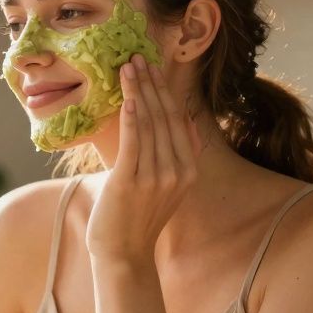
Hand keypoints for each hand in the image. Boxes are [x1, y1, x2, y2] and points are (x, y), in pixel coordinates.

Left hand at [86, 54, 202, 261]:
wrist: (123, 254)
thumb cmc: (138, 218)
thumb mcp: (167, 187)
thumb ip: (177, 156)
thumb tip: (185, 122)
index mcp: (188, 170)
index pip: (176, 120)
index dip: (163, 91)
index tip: (152, 68)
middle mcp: (177, 172)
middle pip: (163, 117)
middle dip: (149, 84)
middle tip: (137, 58)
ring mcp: (156, 178)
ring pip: (148, 125)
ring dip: (137, 93)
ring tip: (127, 68)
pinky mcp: (131, 183)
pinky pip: (133, 144)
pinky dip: (131, 119)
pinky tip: (127, 99)